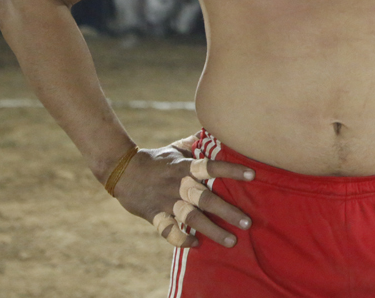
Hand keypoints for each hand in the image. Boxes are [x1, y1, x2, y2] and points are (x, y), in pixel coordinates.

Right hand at [112, 141, 254, 248]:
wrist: (121, 170)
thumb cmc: (155, 159)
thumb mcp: (176, 148)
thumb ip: (196, 142)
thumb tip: (217, 129)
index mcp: (185, 167)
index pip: (211, 166)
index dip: (231, 169)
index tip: (252, 175)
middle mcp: (178, 185)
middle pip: (205, 199)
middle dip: (227, 211)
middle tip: (247, 223)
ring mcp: (166, 201)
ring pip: (191, 218)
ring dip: (212, 230)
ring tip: (231, 241)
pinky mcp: (154, 215)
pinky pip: (168, 230)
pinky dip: (181, 239)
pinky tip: (197, 244)